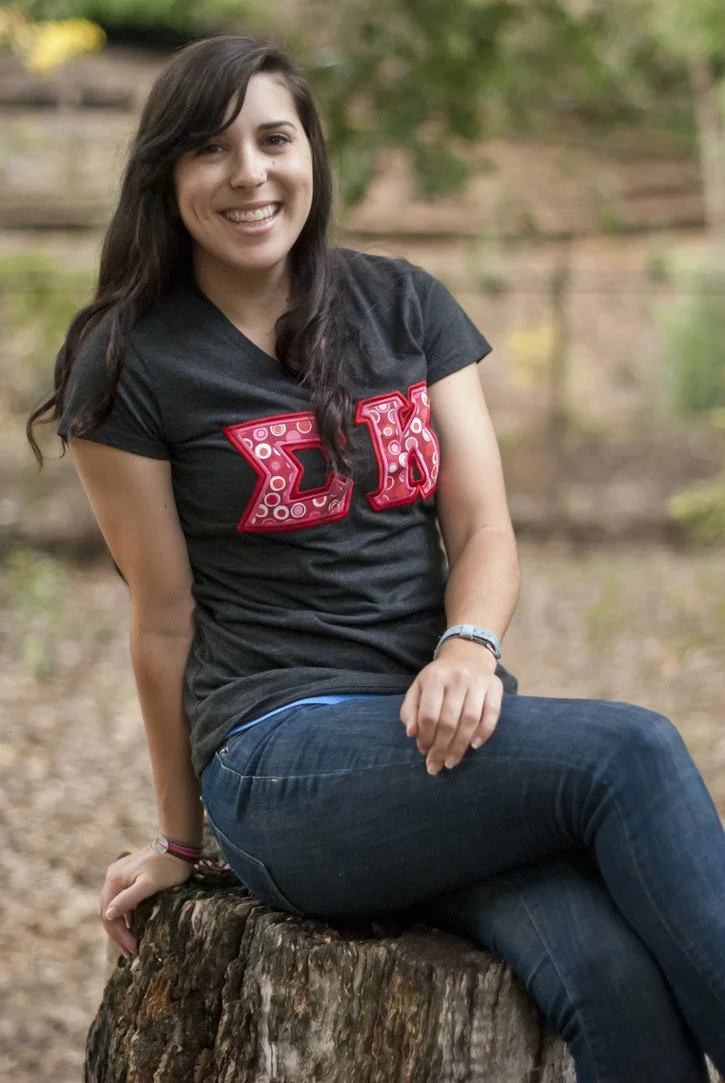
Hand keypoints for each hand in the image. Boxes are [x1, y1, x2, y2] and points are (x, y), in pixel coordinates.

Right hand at [101, 844, 192, 957]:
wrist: (179, 845)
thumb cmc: (168, 866)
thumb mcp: (149, 886)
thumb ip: (128, 900)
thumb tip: (108, 915)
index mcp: (114, 881)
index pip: (109, 915)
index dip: (119, 935)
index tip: (132, 950)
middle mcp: (112, 877)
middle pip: (109, 912)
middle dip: (118, 934)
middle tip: (130, 953)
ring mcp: (120, 875)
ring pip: (115, 906)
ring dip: (121, 926)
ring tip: (130, 943)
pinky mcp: (129, 875)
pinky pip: (122, 899)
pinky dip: (126, 915)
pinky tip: (133, 925)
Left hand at [400, 639, 502, 774]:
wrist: (468, 655)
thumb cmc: (439, 677)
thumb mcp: (419, 687)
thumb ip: (410, 709)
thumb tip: (411, 733)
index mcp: (435, 678)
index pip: (429, 714)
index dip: (425, 737)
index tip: (423, 751)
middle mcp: (458, 678)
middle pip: (449, 721)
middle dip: (441, 748)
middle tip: (436, 765)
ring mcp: (478, 683)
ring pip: (470, 720)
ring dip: (460, 746)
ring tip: (452, 762)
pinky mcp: (495, 687)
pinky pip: (492, 714)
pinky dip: (484, 733)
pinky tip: (474, 746)